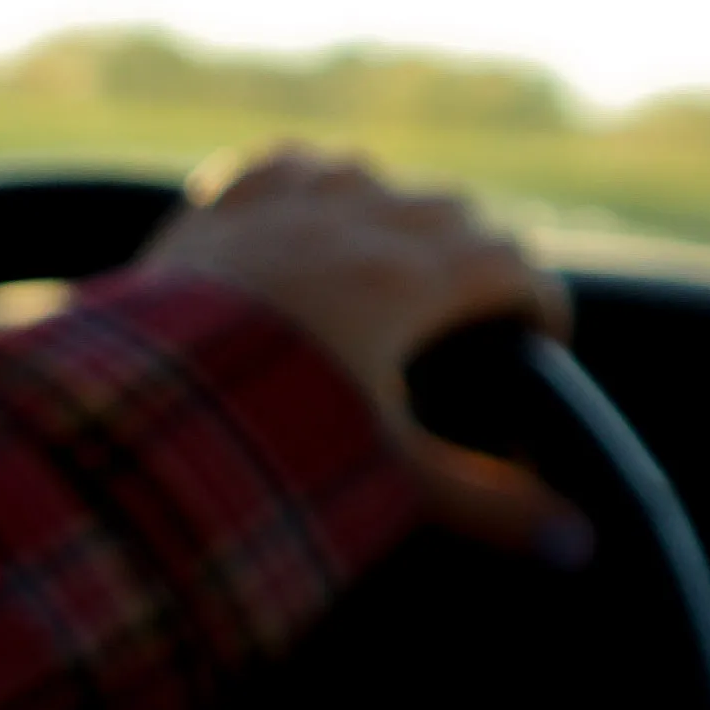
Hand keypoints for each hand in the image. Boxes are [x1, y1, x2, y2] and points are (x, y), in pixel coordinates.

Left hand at [140, 147, 587, 559]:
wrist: (130, 418)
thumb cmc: (271, 451)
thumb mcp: (389, 481)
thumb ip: (490, 508)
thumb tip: (579, 545)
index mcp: (408, 281)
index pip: (511, 265)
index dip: (541, 304)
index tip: (544, 345)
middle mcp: (352, 223)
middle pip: (452, 211)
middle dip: (479, 257)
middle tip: (480, 321)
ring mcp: (278, 208)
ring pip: (369, 173)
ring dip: (395, 209)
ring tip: (398, 263)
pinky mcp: (215, 211)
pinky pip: (280, 164)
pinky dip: (308, 180)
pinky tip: (310, 207)